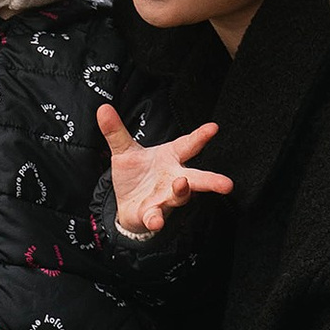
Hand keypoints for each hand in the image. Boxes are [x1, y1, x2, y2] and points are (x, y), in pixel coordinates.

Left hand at [98, 103, 231, 238]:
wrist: (126, 205)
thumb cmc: (135, 176)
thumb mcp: (123, 151)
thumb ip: (116, 132)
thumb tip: (103, 109)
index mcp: (169, 158)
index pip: (188, 145)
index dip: (200, 136)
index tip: (213, 127)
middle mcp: (173, 178)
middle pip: (196, 178)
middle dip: (212, 180)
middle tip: (226, 183)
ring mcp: (165, 198)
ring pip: (180, 197)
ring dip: (182, 192)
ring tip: (182, 184)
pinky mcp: (152, 214)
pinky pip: (156, 217)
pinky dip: (155, 219)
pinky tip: (155, 220)